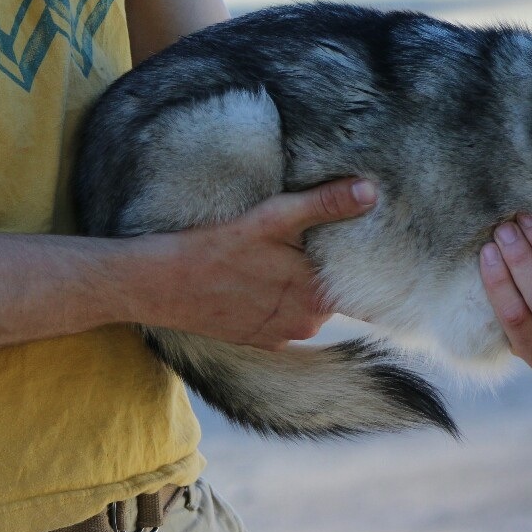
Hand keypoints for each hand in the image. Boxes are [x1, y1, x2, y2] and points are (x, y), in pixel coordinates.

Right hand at [131, 178, 377, 350]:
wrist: (160, 284)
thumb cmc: (216, 248)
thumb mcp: (274, 218)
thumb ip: (326, 205)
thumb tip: (371, 192)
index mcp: (318, 296)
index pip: (362, 286)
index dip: (367, 265)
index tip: (371, 246)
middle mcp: (307, 323)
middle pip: (334, 291)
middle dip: (329, 267)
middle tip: (316, 237)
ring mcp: (282, 334)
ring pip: (308, 303)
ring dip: (302, 283)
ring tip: (284, 253)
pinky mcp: (260, 339)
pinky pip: (284, 316)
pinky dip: (279, 299)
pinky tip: (261, 276)